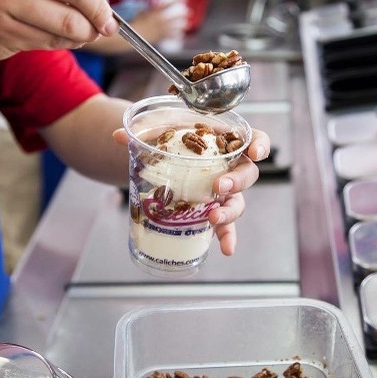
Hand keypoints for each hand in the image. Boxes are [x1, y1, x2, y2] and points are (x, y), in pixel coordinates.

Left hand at [113, 128, 270, 255]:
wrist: (159, 153)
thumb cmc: (168, 135)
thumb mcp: (159, 128)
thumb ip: (143, 131)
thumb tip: (117, 136)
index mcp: (224, 139)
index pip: (252, 138)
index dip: (259, 144)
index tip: (256, 153)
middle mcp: (229, 166)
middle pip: (247, 173)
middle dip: (237, 181)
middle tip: (217, 187)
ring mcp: (223, 190)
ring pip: (237, 201)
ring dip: (230, 211)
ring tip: (214, 218)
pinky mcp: (213, 209)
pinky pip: (225, 225)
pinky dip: (227, 236)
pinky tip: (226, 249)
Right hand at [130, 2, 188, 41]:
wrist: (134, 35)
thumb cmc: (136, 22)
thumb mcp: (142, 12)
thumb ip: (150, 9)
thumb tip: (154, 6)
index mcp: (156, 11)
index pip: (169, 3)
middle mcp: (161, 19)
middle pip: (178, 16)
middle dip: (185, 13)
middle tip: (189, 12)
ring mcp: (162, 29)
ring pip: (178, 27)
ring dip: (183, 25)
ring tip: (187, 24)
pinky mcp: (162, 37)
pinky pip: (173, 36)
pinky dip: (178, 36)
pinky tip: (181, 35)